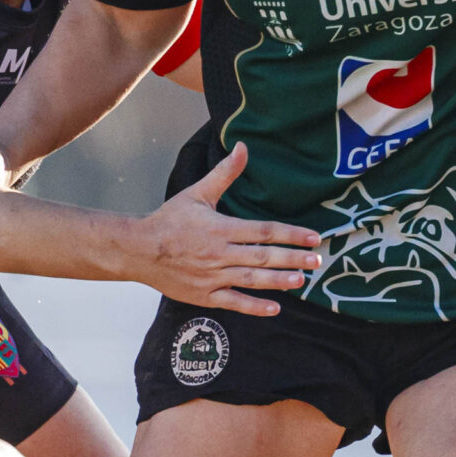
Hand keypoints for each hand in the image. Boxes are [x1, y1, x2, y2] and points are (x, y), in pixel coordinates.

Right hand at [127, 143, 321, 316]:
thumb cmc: (169, 220)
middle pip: (262, 256)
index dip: (290, 234)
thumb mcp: (197, 193)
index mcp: (220, 228)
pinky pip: (233, 302)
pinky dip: (254, 307)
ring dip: (278, 281)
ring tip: (301, 281)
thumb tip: (243, 147)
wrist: (138, 249)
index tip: (313, 237)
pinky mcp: (204, 295)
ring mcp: (211, 277)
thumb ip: (224, 174)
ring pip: (251, 279)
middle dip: (292, 258)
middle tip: (317, 260)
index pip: (263, 231)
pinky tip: (275, 308)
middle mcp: (218, 254)